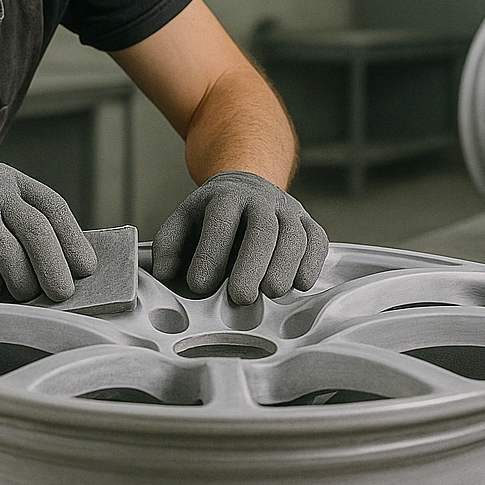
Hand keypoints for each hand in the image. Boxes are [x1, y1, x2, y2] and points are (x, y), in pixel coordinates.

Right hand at [0, 163, 96, 301]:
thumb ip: (20, 225)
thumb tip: (65, 265)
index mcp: (9, 180)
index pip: (53, 206)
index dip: (73, 239)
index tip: (86, 267)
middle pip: (39, 231)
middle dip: (56, 268)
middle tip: (63, 294)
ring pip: (15, 257)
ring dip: (22, 285)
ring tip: (19, 294)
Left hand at [152, 171, 328, 304]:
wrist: (247, 187)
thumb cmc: (212, 215)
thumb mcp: (184, 221)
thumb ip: (170, 247)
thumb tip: (167, 275)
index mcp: (226, 196)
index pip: (221, 219)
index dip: (211, 253)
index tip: (200, 286)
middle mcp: (261, 199)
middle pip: (263, 229)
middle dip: (253, 265)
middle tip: (241, 298)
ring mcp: (289, 211)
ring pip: (294, 236)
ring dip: (284, 268)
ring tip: (270, 293)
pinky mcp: (309, 224)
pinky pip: (318, 242)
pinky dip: (311, 264)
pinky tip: (298, 284)